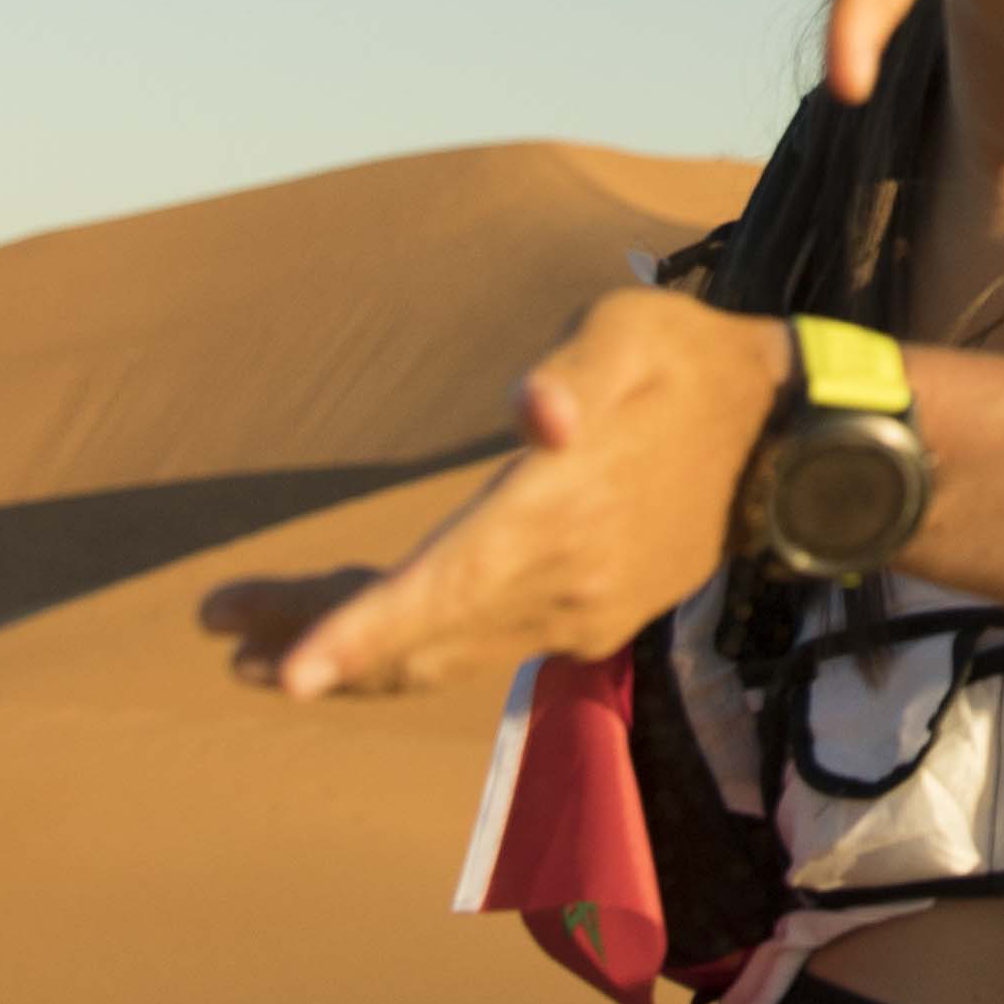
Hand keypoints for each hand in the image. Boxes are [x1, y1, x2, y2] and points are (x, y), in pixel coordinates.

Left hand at [213, 280, 774, 693]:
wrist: (789, 445)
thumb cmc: (692, 363)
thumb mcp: (634, 330)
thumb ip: (578, 368)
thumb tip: (539, 417)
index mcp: (557, 511)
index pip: (443, 587)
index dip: (360, 631)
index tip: (284, 672)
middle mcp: (562, 586)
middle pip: (416, 633)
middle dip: (309, 635)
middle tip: (214, 623)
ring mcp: (575, 616)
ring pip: (439, 653)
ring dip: (348, 652)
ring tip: (248, 645)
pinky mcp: (585, 624)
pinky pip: (474, 647)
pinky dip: (405, 646)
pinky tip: (357, 632)